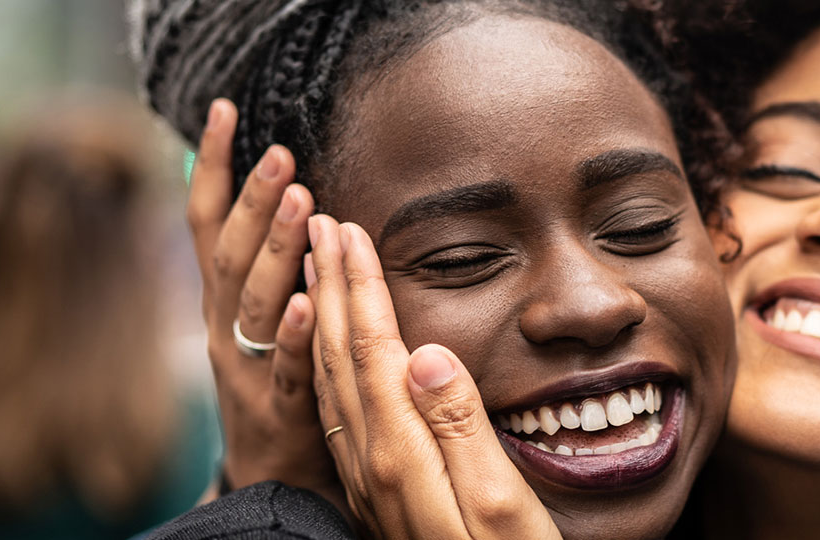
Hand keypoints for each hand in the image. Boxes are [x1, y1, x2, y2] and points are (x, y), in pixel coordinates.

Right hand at [186, 99, 340, 506]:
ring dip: (276, 249)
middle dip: (252, 200)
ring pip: (256, 303)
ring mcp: (246, 368)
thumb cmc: (274, 383)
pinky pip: (286, 367)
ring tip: (301, 201)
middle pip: (230, 256)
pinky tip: (310, 300)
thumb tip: (273, 191)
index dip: (211, 166)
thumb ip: (261, 262)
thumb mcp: (257, 319)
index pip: (207, 223)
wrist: (271, 479)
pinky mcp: (279, 409)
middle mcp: (224, 327)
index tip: (224, 110)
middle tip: (281, 153)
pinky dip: (295, 332)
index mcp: (221, 301)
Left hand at [304, 215, 560, 539]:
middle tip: (315, 219)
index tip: (346, 226)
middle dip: (329, 283)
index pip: (372, 349)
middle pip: (341, 356)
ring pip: (332, 381)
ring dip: (323, 315)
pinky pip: (339, 413)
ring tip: (316, 265)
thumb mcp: (503, 505)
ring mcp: (371, 482)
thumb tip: (421, 351)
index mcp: (402, 457)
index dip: (359, 285)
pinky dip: (330, 363)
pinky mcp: (379, 495)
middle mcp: (374, 465)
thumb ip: (460, 428)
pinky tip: (334, 351)